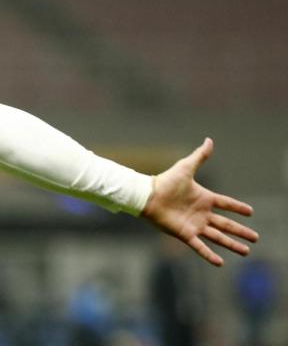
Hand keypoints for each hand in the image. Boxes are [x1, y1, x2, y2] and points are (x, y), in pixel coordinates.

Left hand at [141, 138, 258, 265]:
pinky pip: (199, 246)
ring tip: (246, 251)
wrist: (147, 195)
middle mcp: (201, 213)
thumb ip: (199, 157)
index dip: (238, 208)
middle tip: (256, 238)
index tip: (251, 212)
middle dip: (241, 231)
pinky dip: (209, 255)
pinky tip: (220, 263)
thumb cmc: (165, 181)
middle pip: (226, 224)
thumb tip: (209, 140)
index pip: (226, 204)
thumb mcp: (185, 167)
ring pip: (218, 237)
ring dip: (232, 245)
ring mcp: (194, 225)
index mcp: (204, 198)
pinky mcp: (185, 234)